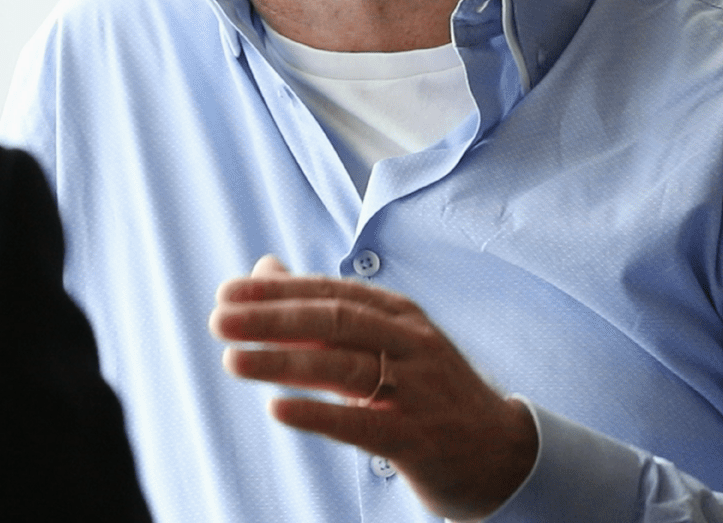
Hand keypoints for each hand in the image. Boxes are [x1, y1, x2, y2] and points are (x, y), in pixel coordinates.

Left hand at [209, 256, 538, 520]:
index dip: (276, 292)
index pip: (329, 293)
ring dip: (283, 362)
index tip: (226, 293)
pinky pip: (362, 422)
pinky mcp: (418, 437)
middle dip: (272, 319)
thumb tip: (264, 268)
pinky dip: (319, 414)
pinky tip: (278, 410)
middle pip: (333, 322)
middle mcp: (410, 344)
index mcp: (399, 315)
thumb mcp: (385, 341)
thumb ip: (324, 309)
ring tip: (233, 361)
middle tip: (220, 321)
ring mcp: (417, 389)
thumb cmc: (429, 391)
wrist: (502, 453)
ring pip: (343, 367)